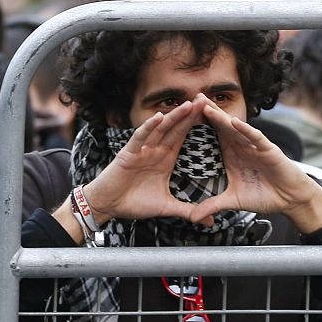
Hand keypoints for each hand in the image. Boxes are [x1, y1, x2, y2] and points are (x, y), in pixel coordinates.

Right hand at [81, 97, 210, 224]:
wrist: (108, 206)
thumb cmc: (134, 203)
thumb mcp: (166, 207)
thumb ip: (188, 211)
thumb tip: (209, 222)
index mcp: (165, 158)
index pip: (184, 137)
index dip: (197, 126)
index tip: (213, 116)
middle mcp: (155, 150)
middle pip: (176, 128)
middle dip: (191, 114)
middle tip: (207, 100)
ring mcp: (142, 149)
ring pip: (161, 129)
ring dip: (174, 116)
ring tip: (190, 104)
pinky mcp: (128, 153)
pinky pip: (140, 137)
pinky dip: (149, 127)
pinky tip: (159, 117)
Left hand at [188, 95, 321, 233]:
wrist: (290, 199)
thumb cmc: (265, 196)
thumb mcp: (234, 201)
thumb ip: (213, 205)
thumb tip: (194, 217)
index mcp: (232, 155)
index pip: (213, 136)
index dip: (199, 126)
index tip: (182, 116)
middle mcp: (242, 147)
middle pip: (222, 126)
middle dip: (208, 112)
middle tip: (192, 98)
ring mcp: (255, 146)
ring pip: (235, 128)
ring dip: (221, 116)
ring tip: (206, 105)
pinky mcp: (269, 150)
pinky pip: (256, 137)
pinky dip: (246, 130)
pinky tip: (235, 122)